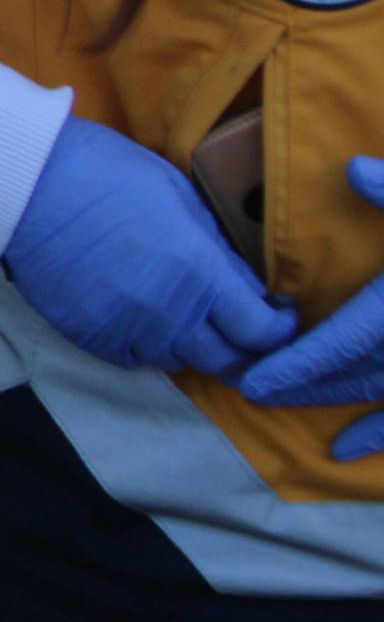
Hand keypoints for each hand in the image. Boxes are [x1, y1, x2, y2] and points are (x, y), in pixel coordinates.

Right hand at [4, 115, 296, 376]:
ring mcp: (126, 329)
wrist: (26, 180)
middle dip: (241, 347)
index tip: (277, 318)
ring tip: (178, 314)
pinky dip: (141, 344)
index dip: (277, 329)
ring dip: (187, 344)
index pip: (260, 331)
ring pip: (178, 361)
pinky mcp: (89, 336)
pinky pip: (131, 358)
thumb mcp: (178, 194)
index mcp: (199, 271)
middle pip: (226, 360)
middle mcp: (169, 312)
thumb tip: (242, 284)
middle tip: (237, 328)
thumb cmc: (106, 171)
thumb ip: (215, 246)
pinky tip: (135, 314)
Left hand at [241, 158, 383, 458]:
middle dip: (298, 385)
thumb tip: (351, 169)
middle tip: (249, 390)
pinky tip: (344, 452)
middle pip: (348, 376)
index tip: (254, 383)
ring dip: (327, 405)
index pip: (340, 345)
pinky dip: (378, 436)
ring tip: (280, 405)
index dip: (296, 366)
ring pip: (373, 397)